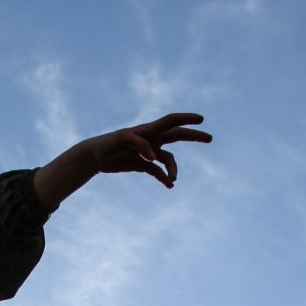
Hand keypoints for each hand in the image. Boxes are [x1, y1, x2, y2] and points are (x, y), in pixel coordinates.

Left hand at [86, 112, 211, 187]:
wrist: (95, 155)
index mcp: (149, 130)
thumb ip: (139, 144)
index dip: (186, 119)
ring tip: (174, 179)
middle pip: (177, 136)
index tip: (201, 119)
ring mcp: (148, 152)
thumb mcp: (121, 140)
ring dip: (173, 169)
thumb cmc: (108, 143)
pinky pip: (158, 172)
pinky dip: (164, 178)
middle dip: (193, 137)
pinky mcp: (142, 164)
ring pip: (168, 159)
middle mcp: (152, 140)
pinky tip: (169, 186)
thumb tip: (154, 156)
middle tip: (210, 138)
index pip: (171, 121)